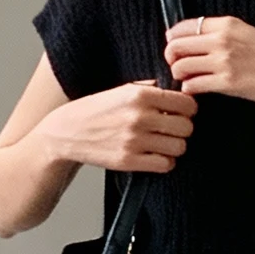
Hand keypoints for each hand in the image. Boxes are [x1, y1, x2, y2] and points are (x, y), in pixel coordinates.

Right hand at [36, 78, 196, 173]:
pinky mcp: (128, 161)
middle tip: (172, 129)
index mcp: (140, 95)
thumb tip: (180, 90)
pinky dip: (164, 162)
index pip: (187, 104)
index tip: (181, 113)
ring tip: (163, 143)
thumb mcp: (121, 90)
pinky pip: (165, 165)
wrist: (66, 133)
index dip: (188, 110)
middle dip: (183, 129)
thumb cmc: (97, 110)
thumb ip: (150, 89)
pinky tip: (155, 156)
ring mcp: (134, 140)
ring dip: (174, 146)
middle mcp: (139, 116)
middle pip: (187, 127)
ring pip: (179, 147)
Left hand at [163, 15, 254, 108]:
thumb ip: (223, 34)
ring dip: (178, 74)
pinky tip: (195, 90)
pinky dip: (188, 88)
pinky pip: (193, 85)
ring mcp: (224, 61)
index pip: (184, 26)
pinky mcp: (227, 83)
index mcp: (227, 24)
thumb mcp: (247, 34)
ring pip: (180, 66)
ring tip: (186, 79)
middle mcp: (222, 40)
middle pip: (176, 45)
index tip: (175, 47)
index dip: (173, 38)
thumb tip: (196, 42)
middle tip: (176, 66)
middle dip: (170, 57)